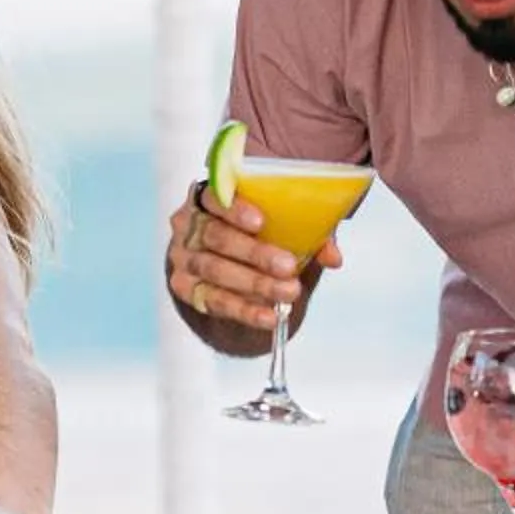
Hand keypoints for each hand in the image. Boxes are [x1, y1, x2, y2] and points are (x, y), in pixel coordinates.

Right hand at [164, 182, 340, 333]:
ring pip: (214, 270)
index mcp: (208, 197)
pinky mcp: (184, 288)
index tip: (261, 223)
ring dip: (254, 284)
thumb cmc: (254, 235)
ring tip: (288, 292)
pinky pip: (214, 301)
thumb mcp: (278, 227)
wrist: (224, 266)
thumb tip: (333, 257)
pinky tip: (269, 316)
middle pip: (216, 237)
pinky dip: (244, 311)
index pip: (215, 197)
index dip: (235, 209)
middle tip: (288, 266)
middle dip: (254, 253)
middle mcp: (187, 224)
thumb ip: (305, 233)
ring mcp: (181, 257)